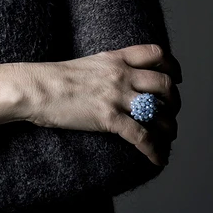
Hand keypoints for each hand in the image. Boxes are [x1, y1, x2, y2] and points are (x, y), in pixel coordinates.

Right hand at [22, 44, 181, 165]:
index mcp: (116, 58)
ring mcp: (116, 96)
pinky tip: (158, 159)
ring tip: (168, 136)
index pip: (156, 53)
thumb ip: (109, 68)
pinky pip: (142, 136)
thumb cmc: (54, 78)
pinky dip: (155, 150)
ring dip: (170, 127)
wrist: (35, 88)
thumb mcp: (88, 64)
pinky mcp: (109, 118)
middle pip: (164, 84)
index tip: (176, 78)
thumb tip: (121, 80)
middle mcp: (121, 75)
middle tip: (171, 113)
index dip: (172, 66)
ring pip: (159, 111)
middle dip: (174, 101)